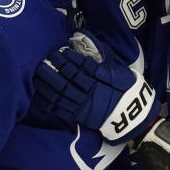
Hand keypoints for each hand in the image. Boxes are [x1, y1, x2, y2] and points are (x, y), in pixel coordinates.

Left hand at [32, 30, 159, 142]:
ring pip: (60, 96)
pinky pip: (60, 110)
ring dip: (47, 85)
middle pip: (66, 82)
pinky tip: (39, 94)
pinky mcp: (78, 117)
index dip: (67, 61)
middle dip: (52, 71)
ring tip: (37, 75)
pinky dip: (48, 102)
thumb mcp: (119, 73)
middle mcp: (88, 95)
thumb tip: (85, 53)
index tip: (58, 52)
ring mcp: (82, 107)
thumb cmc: (125, 89)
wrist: (131, 114)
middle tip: (42, 62)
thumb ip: (102, 65)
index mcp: (98, 83)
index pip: (79, 70)